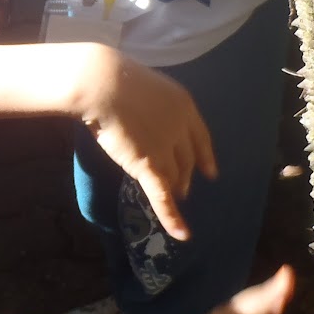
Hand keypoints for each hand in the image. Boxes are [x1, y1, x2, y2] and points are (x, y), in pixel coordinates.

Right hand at [79, 49, 215, 240]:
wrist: (103, 85)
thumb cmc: (113, 79)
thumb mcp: (143, 87)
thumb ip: (149, 104)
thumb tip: (140, 114)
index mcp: (183, 105)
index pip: (201, 137)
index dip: (206, 156)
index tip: (210, 172)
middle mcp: (181, 128)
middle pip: (187, 159)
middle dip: (186, 175)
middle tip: (183, 188)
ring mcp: (166, 148)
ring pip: (175, 176)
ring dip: (176, 189)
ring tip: (175, 199)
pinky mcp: (149, 165)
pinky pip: (163, 196)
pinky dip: (173, 217)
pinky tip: (182, 234)